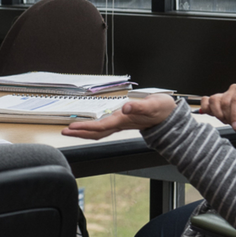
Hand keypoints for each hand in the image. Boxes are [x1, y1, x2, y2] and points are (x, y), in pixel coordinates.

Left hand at [61, 95, 176, 139]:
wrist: (171, 117)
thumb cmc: (162, 110)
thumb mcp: (153, 104)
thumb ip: (140, 106)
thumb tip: (127, 107)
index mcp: (124, 120)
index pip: (101, 126)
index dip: (85, 127)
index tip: (72, 127)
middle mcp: (120, 124)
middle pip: (96, 132)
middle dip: (80, 132)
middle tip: (64, 131)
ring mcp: (121, 124)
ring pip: (99, 132)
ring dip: (84, 131)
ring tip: (70, 130)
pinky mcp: (122, 121)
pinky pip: (103, 127)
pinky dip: (92, 128)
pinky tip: (86, 126)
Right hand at [199, 81, 235, 131]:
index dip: (235, 114)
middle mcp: (234, 88)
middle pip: (224, 102)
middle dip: (229, 117)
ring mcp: (224, 93)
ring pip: (213, 102)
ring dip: (219, 114)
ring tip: (228, 121)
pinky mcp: (217, 99)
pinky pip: (206, 101)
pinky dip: (207, 109)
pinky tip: (216, 115)